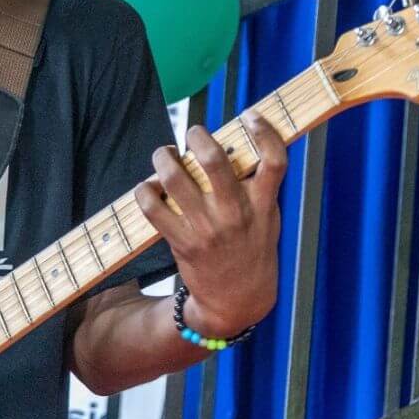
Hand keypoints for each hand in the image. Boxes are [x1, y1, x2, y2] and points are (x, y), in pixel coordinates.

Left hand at [134, 111, 287, 337]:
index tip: (250, 117)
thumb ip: (259, 188)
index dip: (263, 132)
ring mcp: (207, 228)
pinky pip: (154, 208)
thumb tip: (240, 146)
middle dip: (198, 137)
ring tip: (163, 155)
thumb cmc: (253, 251)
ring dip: (163, 158)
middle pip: (215, 161)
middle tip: (193, 132)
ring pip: (176, 179)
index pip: (273, 160)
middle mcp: (235, 214)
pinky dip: (145, 190)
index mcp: (262, 205)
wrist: (237, 301)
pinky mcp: (182, 242)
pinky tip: (148, 186)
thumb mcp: (268, 219)